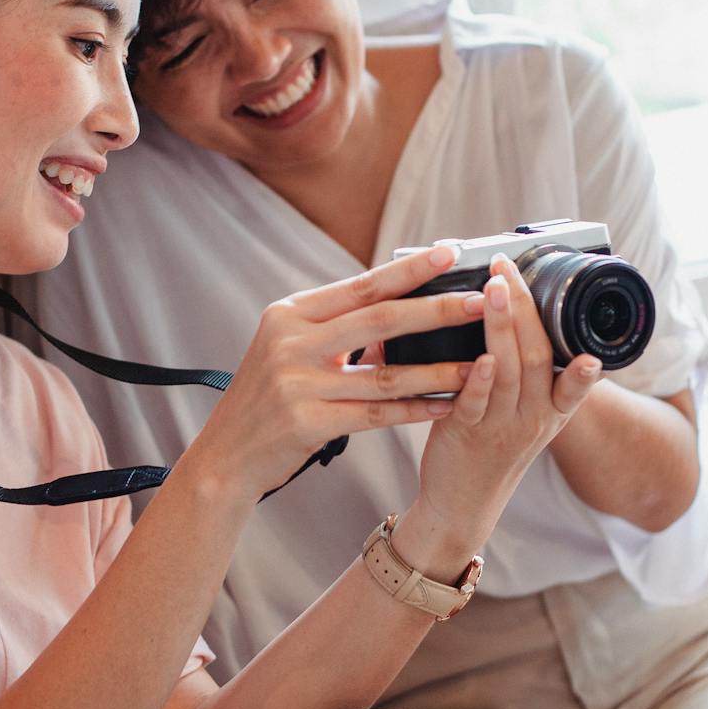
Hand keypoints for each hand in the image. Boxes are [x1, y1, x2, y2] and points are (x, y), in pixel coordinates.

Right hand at [185, 245, 487, 500]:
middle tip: (481, 301)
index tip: (450, 253)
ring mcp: (297, 383)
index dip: (409, 270)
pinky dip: (416, 410)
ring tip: (481, 363)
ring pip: (386, 374)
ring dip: (439, 369)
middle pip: (379, 320)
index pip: (361, 285)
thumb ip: (335, 327)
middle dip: (436, 310)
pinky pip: (376, 415)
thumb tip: (399, 302)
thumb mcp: (289, 349)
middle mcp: (291, 342)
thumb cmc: (267, 399)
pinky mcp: (307, 422)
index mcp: (290, 314)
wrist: (226, 456)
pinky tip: (448, 405)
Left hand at [407, 255, 600, 555]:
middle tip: (508, 270)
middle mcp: (531, 419)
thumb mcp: (529, 417)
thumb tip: (519, 310)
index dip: (583, 367)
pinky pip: (473, 404)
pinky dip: (477, 380)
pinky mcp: (463, 434)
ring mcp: (498, 427)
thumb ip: (533, 375)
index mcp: (551, 412)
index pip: (575, 386)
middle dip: (525, 309)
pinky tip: (479, 357)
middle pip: (536, 359)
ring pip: (507, 373)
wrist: (463, 503)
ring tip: (494, 290)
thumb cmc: (493, 448)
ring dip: (501, 328)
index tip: (591, 348)